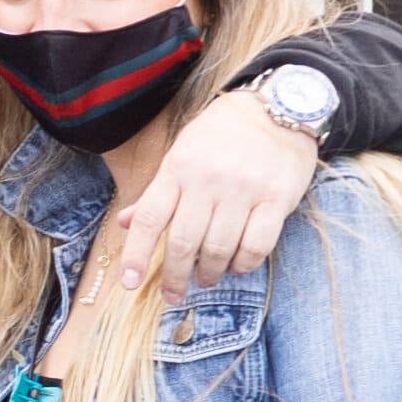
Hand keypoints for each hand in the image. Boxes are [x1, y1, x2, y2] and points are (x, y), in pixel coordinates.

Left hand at [102, 82, 324, 291]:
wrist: (278, 107)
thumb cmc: (222, 135)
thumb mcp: (182, 154)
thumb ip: (156, 193)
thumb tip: (123, 223)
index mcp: (178, 169)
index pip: (149, 218)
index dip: (135, 254)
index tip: (129, 282)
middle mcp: (208, 180)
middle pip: (182, 242)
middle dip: (174, 277)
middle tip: (174, 294)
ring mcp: (244, 190)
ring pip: (218, 249)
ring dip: (209, 273)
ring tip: (206, 277)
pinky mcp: (277, 198)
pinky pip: (256, 245)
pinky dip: (243, 264)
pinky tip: (236, 265)